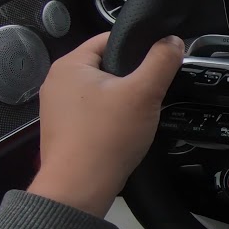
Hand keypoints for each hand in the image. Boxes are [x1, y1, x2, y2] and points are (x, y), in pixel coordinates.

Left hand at [27, 32, 182, 216]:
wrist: (78, 189)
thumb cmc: (105, 139)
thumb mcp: (144, 94)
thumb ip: (161, 61)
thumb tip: (172, 41)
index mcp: (69, 64)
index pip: (109, 39)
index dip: (138, 48)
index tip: (156, 66)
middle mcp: (57, 82)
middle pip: (106, 66)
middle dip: (130, 79)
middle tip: (148, 96)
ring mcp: (56, 108)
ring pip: (100, 91)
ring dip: (120, 100)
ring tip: (136, 116)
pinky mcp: (63, 129)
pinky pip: (92, 113)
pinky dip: (108, 119)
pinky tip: (121, 132)